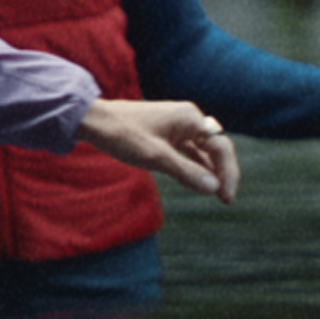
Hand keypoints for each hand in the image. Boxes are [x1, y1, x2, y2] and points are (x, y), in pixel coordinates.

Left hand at [79, 96, 240, 204]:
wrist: (91, 120)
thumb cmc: (121, 135)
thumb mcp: (154, 157)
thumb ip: (185, 172)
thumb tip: (214, 188)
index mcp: (190, 118)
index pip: (221, 147)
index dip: (228, 173)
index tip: (225, 198)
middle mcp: (188, 118)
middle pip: (216, 147)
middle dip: (223, 173)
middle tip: (226, 200)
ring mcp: (177, 125)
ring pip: (203, 150)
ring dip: (210, 171)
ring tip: (217, 194)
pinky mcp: (166, 133)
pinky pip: (188, 150)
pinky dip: (195, 165)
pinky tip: (199, 181)